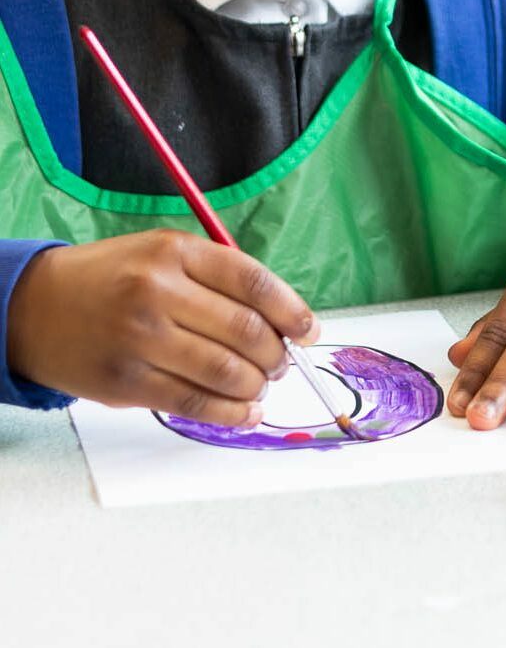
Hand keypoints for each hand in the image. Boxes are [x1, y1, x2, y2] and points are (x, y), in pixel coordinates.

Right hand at [6, 232, 317, 424]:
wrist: (34, 308)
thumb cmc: (114, 278)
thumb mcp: (165, 253)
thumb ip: (219, 278)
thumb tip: (280, 318)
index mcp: (177, 252)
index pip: (254, 283)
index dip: (292, 311)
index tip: (310, 330)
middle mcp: (160, 293)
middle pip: (246, 330)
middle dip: (278, 353)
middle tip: (285, 362)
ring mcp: (141, 340)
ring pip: (225, 371)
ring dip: (258, 384)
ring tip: (264, 385)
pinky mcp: (125, 383)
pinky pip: (192, 402)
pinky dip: (229, 412)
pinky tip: (245, 412)